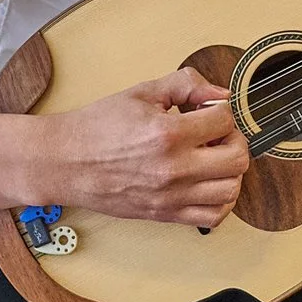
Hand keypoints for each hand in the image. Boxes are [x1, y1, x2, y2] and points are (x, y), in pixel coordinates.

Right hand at [0, 66, 248, 227]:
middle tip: (217, 135)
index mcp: (168, 134)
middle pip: (238, 159)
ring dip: (230, 172)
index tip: (210, 112)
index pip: (225, 122)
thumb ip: (185, 85)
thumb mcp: (141, 92)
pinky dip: (220, 201)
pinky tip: (207, 184)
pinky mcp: (165, 214)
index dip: (222, 112)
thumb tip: (220, 94)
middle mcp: (174, 169)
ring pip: (231, 190)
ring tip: (211, 159)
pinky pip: (213, 216)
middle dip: (234, 141)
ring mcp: (171, 196)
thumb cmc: (97, 127)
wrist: (64, 161)